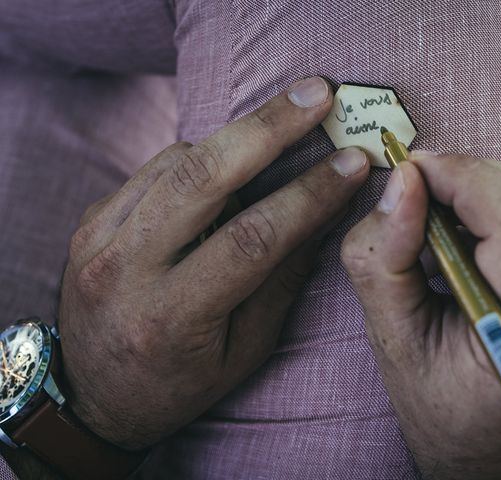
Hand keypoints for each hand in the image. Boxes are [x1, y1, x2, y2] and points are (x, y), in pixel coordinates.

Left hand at [58, 77, 369, 448]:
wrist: (93, 393)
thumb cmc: (180, 381)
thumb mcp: (243, 351)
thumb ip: (280, 281)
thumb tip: (321, 216)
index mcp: (173, 316)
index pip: (252, 239)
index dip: (308, 196)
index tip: (351, 164)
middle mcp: (126, 269)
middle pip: (202, 176)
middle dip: (267, 128)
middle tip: (315, 93)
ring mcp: (99, 238)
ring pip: (177, 160)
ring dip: (237, 135)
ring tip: (284, 121)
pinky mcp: (92, 219)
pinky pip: (154, 167)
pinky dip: (200, 155)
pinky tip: (231, 159)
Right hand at [341, 152, 500, 479]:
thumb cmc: (440, 411)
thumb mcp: (392, 342)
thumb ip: (384, 259)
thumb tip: (403, 182)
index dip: (462, 176)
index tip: (414, 168)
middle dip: (474, 177)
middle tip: (424, 189)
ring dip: (495, 193)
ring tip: (448, 217)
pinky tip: (484, 245)